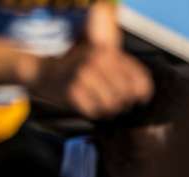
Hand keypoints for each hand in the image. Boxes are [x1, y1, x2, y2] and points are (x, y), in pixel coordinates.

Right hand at [30, 42, 151, 118]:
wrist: (45, 71)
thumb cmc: (78, 65)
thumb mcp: (101, 57)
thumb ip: (124, 69)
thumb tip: (143, 92)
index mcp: (106, 52)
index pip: (138, 79)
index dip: (142, 93)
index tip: (139, 97)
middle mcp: (96, 62)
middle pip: (126, 96)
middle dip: (123, 102)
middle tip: (114, 99)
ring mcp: (83, 77)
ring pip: (111, 106)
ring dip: (107, 108)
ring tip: (99, 100)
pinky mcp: (72, 93)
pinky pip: (94, 112)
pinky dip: (93, 111)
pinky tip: (87, 102)